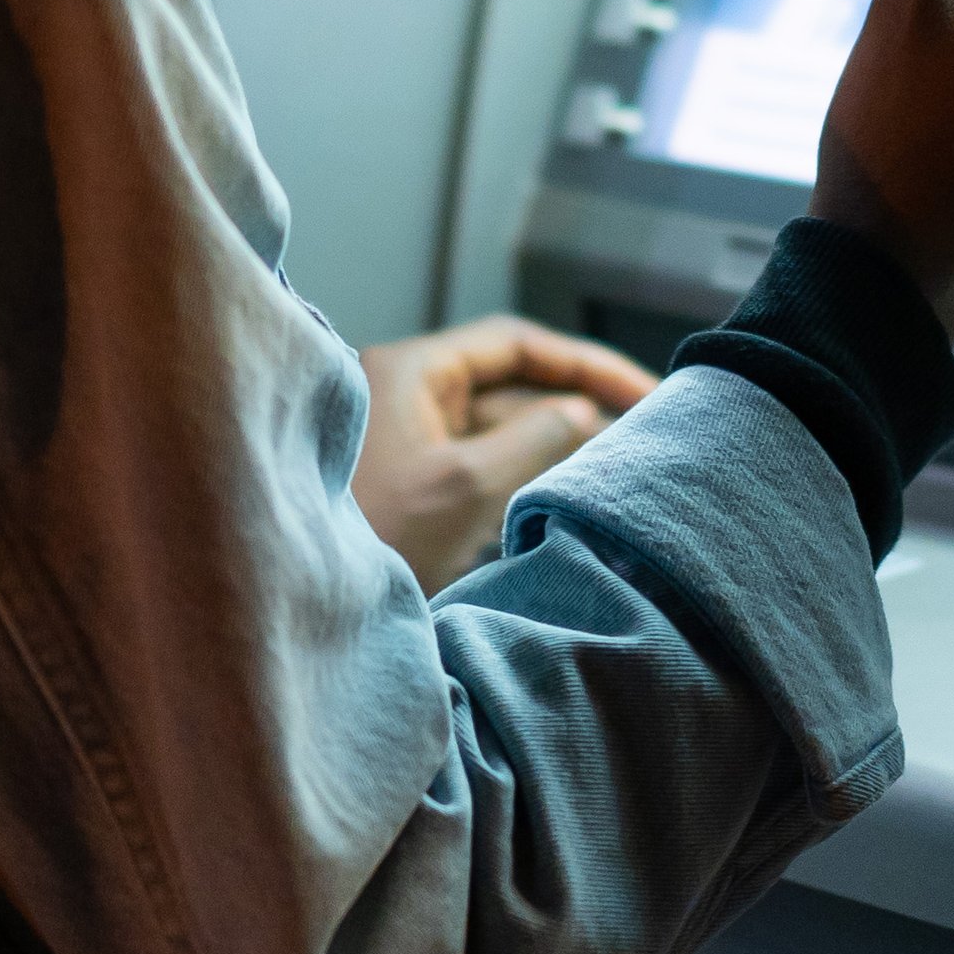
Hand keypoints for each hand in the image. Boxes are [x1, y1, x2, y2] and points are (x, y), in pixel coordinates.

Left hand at [352, 314, 657, 592]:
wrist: (308, 608)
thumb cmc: (375, 538)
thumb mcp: (467, 484)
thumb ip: (537, 437)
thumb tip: (582, 412)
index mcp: (410, 373)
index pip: (513, 344)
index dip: (584, 363)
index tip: (644, 390)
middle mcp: (406, 397)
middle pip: (509, 385)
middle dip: (575, 403)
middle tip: (645, 429)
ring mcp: (407, 445)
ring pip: (499, 429)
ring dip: (555, 442)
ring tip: (619, 462)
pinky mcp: (413, 491)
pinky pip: (481, 468)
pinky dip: (526, 475)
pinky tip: (568, 493)